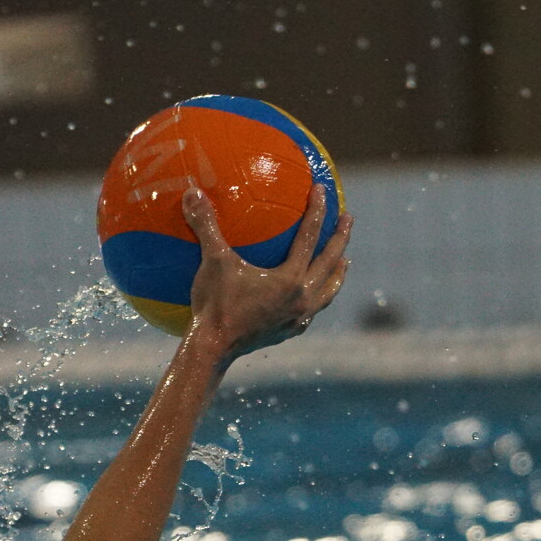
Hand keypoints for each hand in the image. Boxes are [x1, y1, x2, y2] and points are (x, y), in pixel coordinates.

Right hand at [182, 181, 350, 360]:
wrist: (212, 350)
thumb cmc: (214, 305)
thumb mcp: (212, 262)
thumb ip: (207, 226)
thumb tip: (192, 192)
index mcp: (290, 278)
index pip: (309, 236)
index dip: (317, 210)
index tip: (322, 190)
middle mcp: (301, 298)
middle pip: (330, 262)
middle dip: (341, 238)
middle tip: (348, 218)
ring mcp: (297, 318)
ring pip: (328, 291)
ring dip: (338, 274)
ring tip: (345, 261)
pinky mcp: (288, 333)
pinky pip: (311, 313)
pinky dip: (318, 300)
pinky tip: (314, 297)